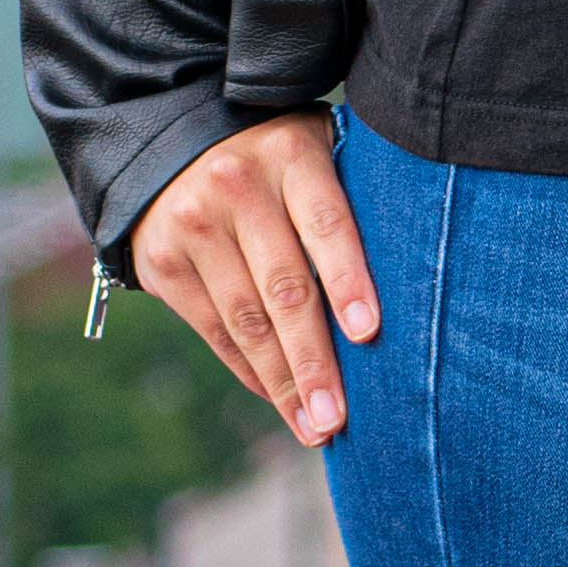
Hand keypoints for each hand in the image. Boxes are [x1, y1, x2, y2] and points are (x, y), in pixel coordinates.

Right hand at [130, 116, 379, 442]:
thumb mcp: (315, 154)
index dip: (348, 280)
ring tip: (315, 427)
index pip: (327, 223)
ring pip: (246, 320)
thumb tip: (406, 294)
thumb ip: (348, 203)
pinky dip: (249, 370)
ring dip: (283, 383)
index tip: (368, 333)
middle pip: (284, 287)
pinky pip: (214, 329)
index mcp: (291, 154)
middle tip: (340, 419)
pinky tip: (279, 398)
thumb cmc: (276, 160)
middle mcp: (236, 186)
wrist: (167, 139)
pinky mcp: (161, 261)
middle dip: (314, 361)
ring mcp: (193, 225)